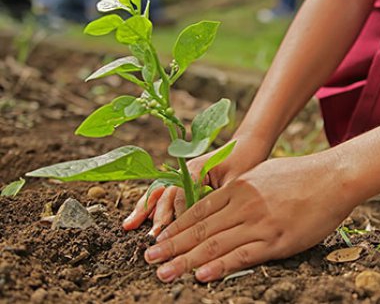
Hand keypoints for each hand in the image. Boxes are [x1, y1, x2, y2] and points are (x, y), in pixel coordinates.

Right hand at [122, 137, 271, 234]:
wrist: (246, 145)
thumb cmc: (245, 161)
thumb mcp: (236, 180)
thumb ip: (220, 197)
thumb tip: (206, 219)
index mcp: (197, 168)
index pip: (181, 193)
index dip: (177, 214)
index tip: (173, 233)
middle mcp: (184, 171)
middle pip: (166, 194)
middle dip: (158, 216)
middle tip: (152, 239)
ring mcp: (181, 175)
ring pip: (159, 193)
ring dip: (144, 210)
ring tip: (129, 226)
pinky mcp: (183, 181)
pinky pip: (163, 194)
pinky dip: (150, 206)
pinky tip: (138, 219)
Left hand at [142, 152, 357, 282]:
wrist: (335, 177)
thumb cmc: (303, 175)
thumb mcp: (265, 173)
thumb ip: (243, 188)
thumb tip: (225, 201)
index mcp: (239, 187)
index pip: (199, 210)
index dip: (176, 227)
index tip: (158, 239)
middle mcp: (243, 204)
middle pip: (200, 229)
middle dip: (172, 246)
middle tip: (149, 259)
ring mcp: (259, 222)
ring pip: (215, 245)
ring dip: (186, 260)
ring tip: (164, 272)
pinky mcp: (276, 240)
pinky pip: (242, 256)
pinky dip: (220, 266)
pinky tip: (201, 275)